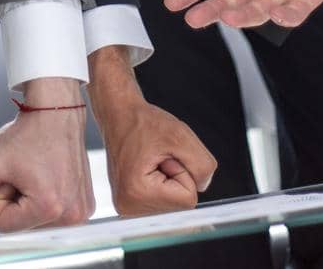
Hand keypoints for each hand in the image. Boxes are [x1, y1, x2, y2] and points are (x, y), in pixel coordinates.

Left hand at [0, 77, 95, 230]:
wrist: (56, 111)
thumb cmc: (26, 134)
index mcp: (50, 208)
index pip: (3, 225)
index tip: (12, 172)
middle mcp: (72, 216)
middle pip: (21, 226)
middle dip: (14, 200)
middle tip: (25, 170)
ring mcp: (82, 213)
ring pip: (34, 222)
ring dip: (27, 200)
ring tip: (37, 171)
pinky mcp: (85, 206)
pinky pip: (50, 215)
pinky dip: (43, 198)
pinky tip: (48, 176)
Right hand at [88, 47, 216, 214]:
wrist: (120, 115)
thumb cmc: (145, 122)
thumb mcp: (182, 137)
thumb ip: (202, 166)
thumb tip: (203, 186)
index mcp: (137, 193)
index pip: (188, 199)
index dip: (183, 170)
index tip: (163, 154)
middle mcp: (128, 207)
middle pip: (180, 204)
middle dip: (176, 176)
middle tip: (156, 156)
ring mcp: (127, 208)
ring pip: (173, 203)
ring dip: (169, 179)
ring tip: (150, 160)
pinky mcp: (129, 204)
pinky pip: (163, 201)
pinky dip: (162, 183)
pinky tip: (147, 168)